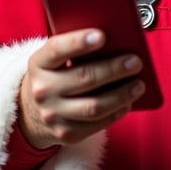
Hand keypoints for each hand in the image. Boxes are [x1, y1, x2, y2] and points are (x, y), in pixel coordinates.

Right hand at [18, 29, 145, 148]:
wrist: (32, 112)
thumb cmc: (55, 77)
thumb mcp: (55, 60)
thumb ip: (77, 49)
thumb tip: (116, 42)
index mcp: (39, 64)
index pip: (57, 49)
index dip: (79, 42)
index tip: (101, 36)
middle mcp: (42, 90)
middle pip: (84, 78)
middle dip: (114, 69)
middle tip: (135, 62)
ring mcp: (52, 114)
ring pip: (93, 106)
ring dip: (121, 95)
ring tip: (138, 85)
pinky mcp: (66, 133)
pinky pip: (97, 124)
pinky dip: (116, 113)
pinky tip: (127, 103)